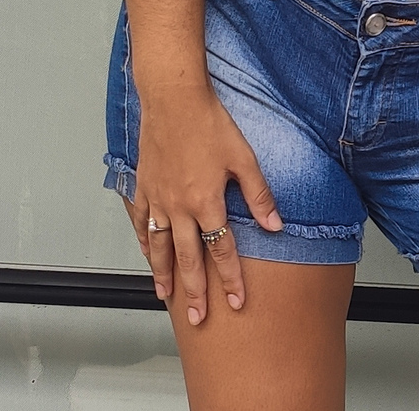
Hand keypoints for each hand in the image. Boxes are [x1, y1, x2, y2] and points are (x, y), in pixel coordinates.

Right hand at [122, 83, 282, 325]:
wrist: (174, 99)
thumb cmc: (211, 123)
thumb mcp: (244, 157)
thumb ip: (259, 194)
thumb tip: (276, 225)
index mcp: (206, 202)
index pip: (221, 250)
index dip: (230, 279)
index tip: (237, 302)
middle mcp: (179, 207)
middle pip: (187, 258)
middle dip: (194, 291)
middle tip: (197, 319)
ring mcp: (158, 199)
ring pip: (159, 247)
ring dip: (163, 274)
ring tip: (166, 296)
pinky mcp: (144, 186)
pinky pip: (141, 222)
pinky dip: (144, 242)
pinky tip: (148, 254)